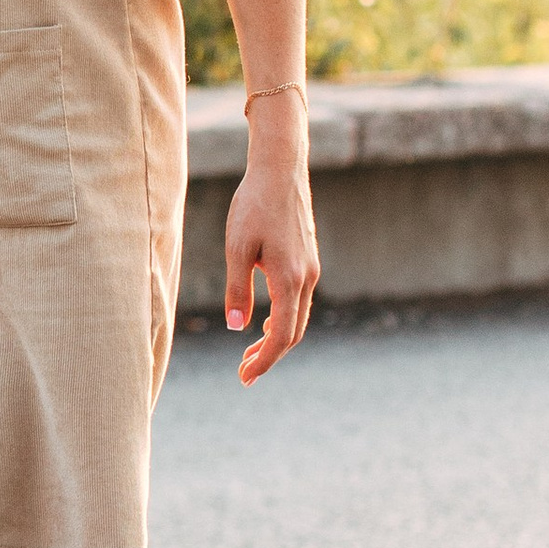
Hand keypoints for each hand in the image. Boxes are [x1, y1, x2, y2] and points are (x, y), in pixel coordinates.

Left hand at [225, 106, 318, 383]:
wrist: (280, 170)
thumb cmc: (253, 206)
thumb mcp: (237, 248)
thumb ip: (238, 289)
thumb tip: (237, 328)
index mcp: (290, 279)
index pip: (282, 335)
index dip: (264, 360)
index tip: (245, 377)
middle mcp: (307, 278)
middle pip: (294, 332)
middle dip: (270, 355)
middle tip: (243, 372)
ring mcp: (312, 268)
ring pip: (298, 317)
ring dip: (276, 338)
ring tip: (250, 351)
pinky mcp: (309, 259)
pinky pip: (300, 300)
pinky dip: (284, 318)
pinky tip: (264, 319)